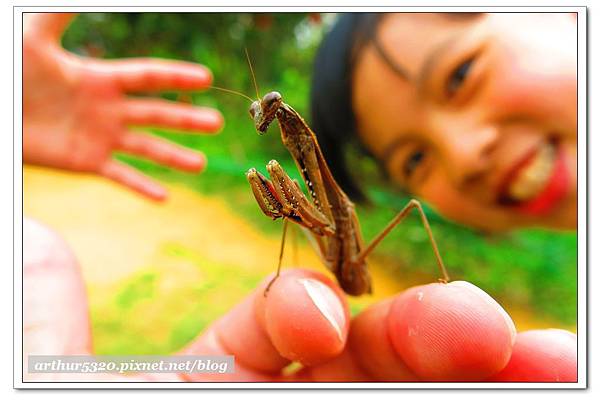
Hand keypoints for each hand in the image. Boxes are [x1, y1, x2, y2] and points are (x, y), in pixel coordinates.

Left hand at [23, 13, 222, 200]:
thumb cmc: (11, 74)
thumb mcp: (34, 42)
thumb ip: (59, 17)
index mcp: (101, 79)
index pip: (147, 77)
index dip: (176, 76)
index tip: (206, 78)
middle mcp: (108, 109)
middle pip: (157, 113)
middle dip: (188, 119)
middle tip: (218, 123)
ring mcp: (100, 137)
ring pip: (146, 147)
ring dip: (174, 156)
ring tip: (200, 164)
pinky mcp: (87, 162)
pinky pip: (120, 176)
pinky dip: (142, 187)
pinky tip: (164, 198)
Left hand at [23, 217, 575, 382]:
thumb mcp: (70, 395)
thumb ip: (49, 328)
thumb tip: (33, 240)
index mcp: (226, 375)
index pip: (282, 318)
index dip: (303, 307)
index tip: (315, 321)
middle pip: (379, 357)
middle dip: (437, 330)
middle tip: (495, 327)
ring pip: (423, 399)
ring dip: (492, 380)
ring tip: (556, 364)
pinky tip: (540, 396)